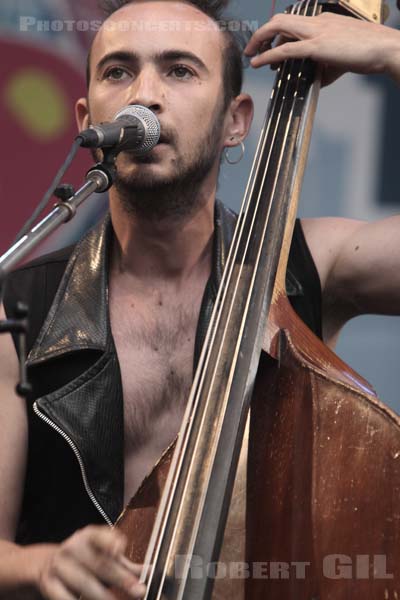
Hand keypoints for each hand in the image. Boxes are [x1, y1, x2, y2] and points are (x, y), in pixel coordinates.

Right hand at [37, 525, 145, 599]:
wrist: (47, 565)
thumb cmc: (85, 562)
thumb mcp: (104, 558)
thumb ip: (126, 565)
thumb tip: (152, 571)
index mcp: (89, 535)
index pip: (101, 535)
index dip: (111, 541)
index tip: (120, 550)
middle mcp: (73, 547)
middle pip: (99, 563)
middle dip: (120, 578)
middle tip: (138, 590)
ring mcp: (59, 565)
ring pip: (84, 582)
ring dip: (101, 596)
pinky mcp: (49, 584)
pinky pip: (66, 597)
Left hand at [244, 12, 399, 85]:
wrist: (384, 49)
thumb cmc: (367, 53)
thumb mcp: (340, 60)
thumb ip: (324, 68)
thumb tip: (315, 80)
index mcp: (323, 22)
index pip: (292, 24)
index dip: (276, 35)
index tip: (268, 48)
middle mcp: (317, 22)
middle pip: (280, 20)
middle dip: (262, 34)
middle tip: (252, 49)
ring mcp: (316, 32)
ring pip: (278, 27)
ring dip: (260, 40)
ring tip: (251, 55)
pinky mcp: (316, 46)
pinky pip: (285, 49)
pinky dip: (267, 55)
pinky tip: (258, 63)